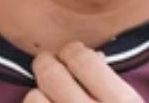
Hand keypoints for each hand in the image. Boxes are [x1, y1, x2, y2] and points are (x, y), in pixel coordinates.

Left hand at [24, 41, 143, 102]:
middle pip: (53, 74)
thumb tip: (93, 56)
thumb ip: (115, 86)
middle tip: (49, 64)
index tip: (72, 52)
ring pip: (33, 97)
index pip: (84, 59)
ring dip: (38, 94)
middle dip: (48, 64)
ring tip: (47, 96)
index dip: (73, 51)